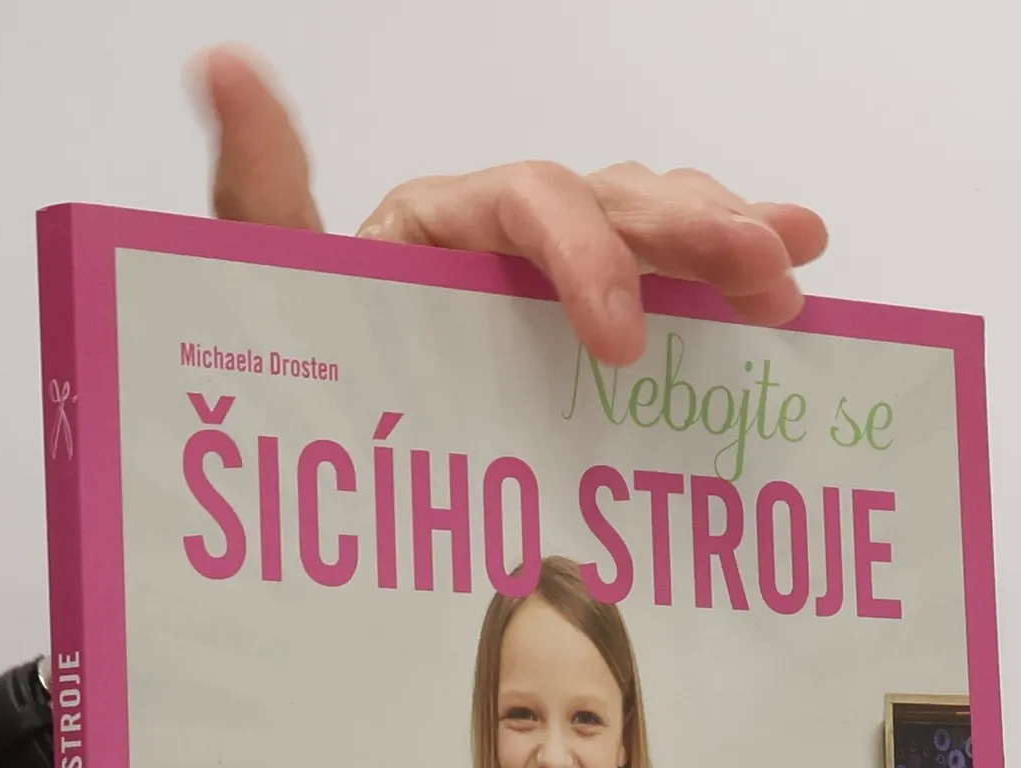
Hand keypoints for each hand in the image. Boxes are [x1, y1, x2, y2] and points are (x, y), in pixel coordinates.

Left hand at [193, 45, 827, 365]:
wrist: (319, 447)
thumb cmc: (302, 363)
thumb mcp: (270, 281)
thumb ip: (261, 188)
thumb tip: (226, 66)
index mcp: (442, 222)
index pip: (531, 203)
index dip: (588, 257)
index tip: (624, 342)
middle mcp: (508, 233)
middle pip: (617, 201)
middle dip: (697, 232)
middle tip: (765, 276)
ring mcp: (555, 274)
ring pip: (655, 224)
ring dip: (730, 239)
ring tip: (793, 273)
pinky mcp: (587, 319)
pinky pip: (668, 277)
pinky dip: (727, 275)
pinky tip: (794, 282)